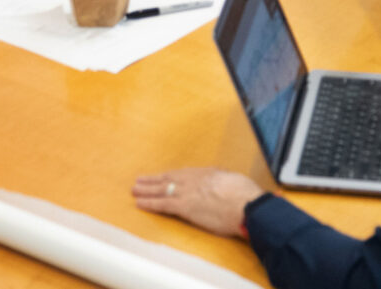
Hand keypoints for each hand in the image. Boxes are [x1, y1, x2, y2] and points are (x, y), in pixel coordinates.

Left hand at [131, 168, 264, 237]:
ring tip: (135, 190)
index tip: (161, 176)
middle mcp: (193, 180)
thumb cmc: (245, 195)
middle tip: (139, 181)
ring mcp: (188, 192)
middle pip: (168, 179)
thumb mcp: (233, 180)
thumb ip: (223, 181)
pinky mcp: (185, 207)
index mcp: (206, 173)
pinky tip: (140, 204)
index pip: (182, 174)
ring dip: (146, 190)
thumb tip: (222, 183)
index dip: (169, 176)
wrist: (246, 204)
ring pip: (162, 189)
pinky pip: (162, 205)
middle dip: (153, 180)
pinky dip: (150, 203)